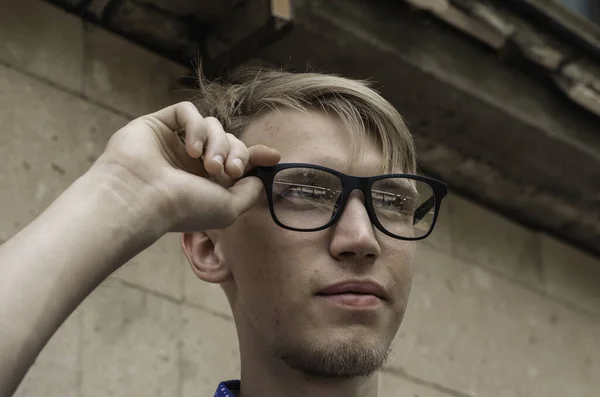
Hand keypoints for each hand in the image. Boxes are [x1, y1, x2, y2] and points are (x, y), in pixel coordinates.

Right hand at [93, 101, 279, 231]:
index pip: (236, 160)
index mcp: (206, 182)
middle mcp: (190, 162)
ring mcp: (173, 142)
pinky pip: (186, 111)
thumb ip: (249, 192)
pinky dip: (196, 127)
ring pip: (211, 125)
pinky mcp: (157, 124)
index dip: (255, 155)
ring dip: (218, 143)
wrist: (143, 199)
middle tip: (229, 170)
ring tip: (209, 165)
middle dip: (236, 153)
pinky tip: (191, 149)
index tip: (272, 156)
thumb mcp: (229, 208)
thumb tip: (259, 178)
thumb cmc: (184, 208)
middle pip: (229, 140)